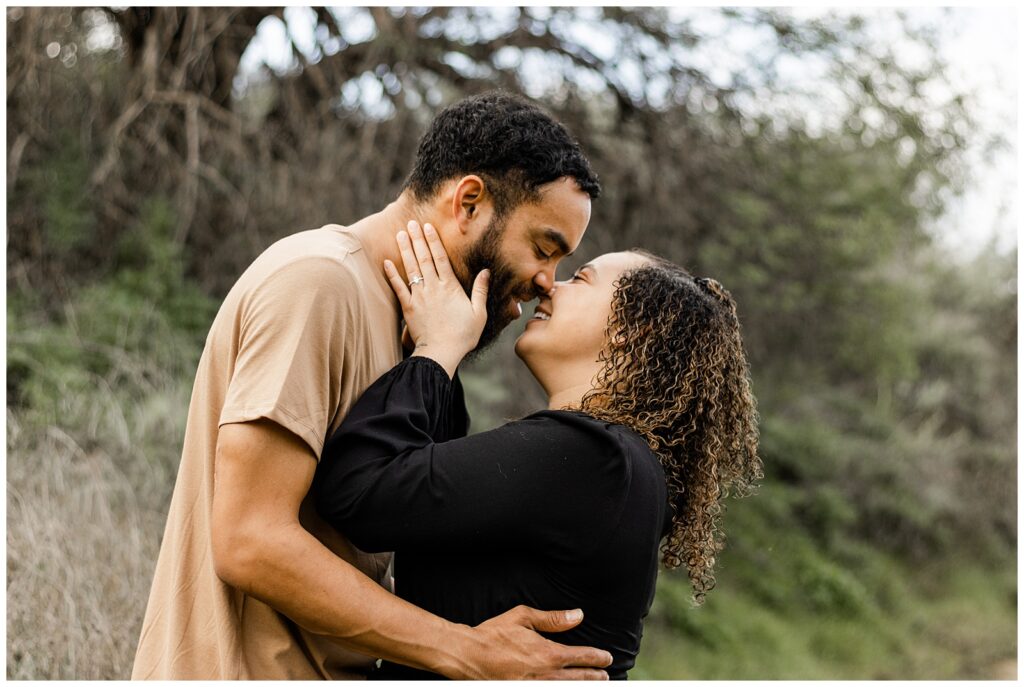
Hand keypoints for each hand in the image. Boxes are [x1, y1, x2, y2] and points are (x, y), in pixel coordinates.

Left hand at [384, 220, 488, 376]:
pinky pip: (398, 287)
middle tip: (410, 223)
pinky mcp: (408, 307)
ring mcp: (419, 296)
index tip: (427, 226)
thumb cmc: (463, 334)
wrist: (441, 352)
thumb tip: (485, 271)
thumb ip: (480, 291)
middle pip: (424, 258)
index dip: (433, 241)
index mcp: (450, 287)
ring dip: (405, 250)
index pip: (440, 258)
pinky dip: (391, 274)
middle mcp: (433, 287)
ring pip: (411, 268)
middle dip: (417, 239)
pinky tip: (386, 262)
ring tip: (400, 234)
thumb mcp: (479, 313)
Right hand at [450, 606, 611, 679]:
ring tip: (593, 685)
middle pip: (578, 678)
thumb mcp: (524, 617)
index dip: (597, 658)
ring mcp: (535, 686)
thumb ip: (553, 619)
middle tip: (605, 676)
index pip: (581, 656)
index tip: (607, 658)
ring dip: (582, 686)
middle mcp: (546, 674)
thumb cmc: (494, 634)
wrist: (469, 655)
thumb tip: (577, 615)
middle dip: (594, 676)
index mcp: (548, 653)